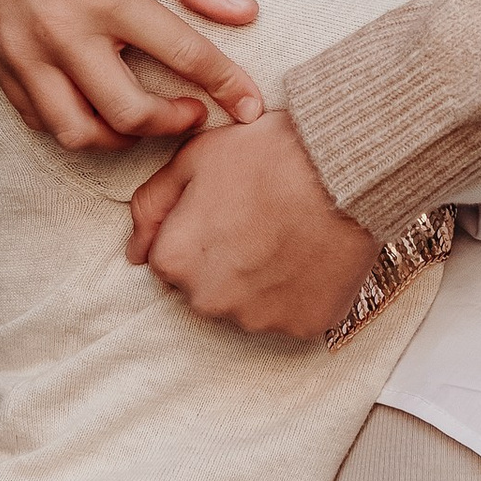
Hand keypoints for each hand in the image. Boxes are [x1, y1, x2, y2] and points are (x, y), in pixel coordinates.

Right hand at [0, 0, 263, 150]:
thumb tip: (244, 12)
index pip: (183, 55)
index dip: (227, 85)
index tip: (249, 105)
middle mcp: (62, 32)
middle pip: (128, 114)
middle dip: (173, 124)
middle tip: (194, 112)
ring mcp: (24, 52)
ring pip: (76, 132)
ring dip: (120, 138)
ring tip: (145, 117)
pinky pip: (36, 118)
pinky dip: (72, 124)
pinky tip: (97, 104)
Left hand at [127, 112, 383, 338]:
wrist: (345, 166)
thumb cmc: (269, 155)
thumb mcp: (194, 158)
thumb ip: (152, 205)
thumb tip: (135, 250)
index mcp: (176, 261)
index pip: (169, 262)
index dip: (197, 232)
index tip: (226, 210)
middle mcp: (210, 301)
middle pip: (207, 289)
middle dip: (225, 262)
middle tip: (260, 220)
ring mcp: (259, 319)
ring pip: (248, 306)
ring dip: (261, 281)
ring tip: (289, 235)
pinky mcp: (304, 325)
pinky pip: (292, 315)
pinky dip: (299, 293)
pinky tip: (310, 256)